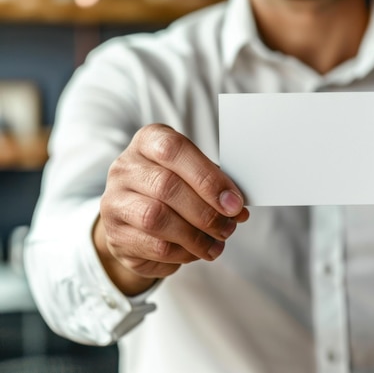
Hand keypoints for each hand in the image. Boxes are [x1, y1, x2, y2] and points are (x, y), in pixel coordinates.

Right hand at [94, 124, 248, 294]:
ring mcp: (114, 201)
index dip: (208, 178)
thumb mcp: (194, 177)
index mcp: (148, 142)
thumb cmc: (173, 191)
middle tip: (228, 227)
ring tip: (215, 244)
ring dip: (195, 236)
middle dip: (206, 212)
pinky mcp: (115, 235)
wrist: (136, 220)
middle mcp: (124, 168)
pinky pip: (153, 246)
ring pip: (156, 219)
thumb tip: (237, 208)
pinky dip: (182, 252)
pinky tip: (196, 251)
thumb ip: (215, 187)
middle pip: (166, 186)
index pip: (174, 150)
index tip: (233, 202)